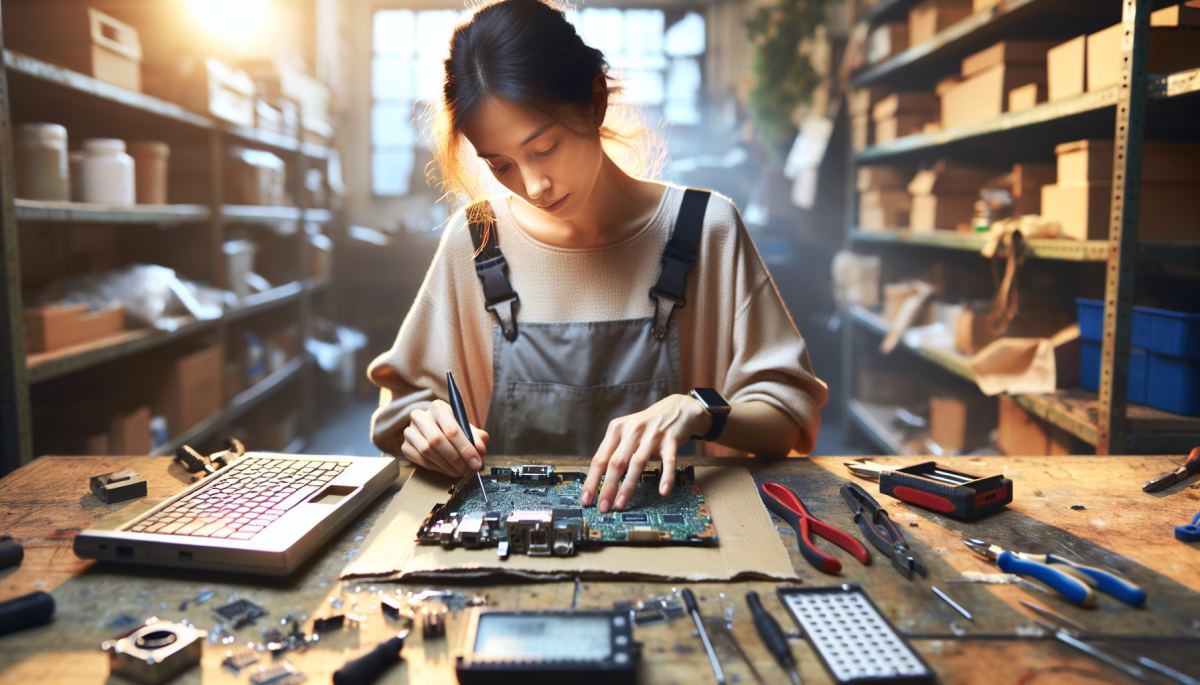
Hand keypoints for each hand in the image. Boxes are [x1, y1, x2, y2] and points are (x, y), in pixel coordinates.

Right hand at [401, 399, 488, 477]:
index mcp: (438, 407)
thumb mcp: (468, 429)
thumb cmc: (453, 428)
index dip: (465, 448)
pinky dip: (436, 467)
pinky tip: (447, 469)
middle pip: (437, 440)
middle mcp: (420, 416)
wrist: (435, 430)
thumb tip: (481, 450)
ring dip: (446, 465)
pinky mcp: (405, 446)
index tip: (476, 462)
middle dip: (456, 459)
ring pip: (427, 451)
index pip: (451, 429)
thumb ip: (477, 438)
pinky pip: (421, 460)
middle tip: (468, 469)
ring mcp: (409, 431)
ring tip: (460, 471)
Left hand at [579, 394, 709, 511]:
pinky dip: (666, 477)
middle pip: (616, 463)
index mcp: (617, 429)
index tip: (586, 499)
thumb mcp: (626, 431)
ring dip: (627, 486)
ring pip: (637, 463)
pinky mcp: (671, 440)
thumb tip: (597, 480)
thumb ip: (614, 450)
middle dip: (607, 487)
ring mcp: (652, 435)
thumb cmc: (647, 426)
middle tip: (602, 508)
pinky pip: (668, 461)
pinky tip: (663, 491)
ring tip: (620, 504)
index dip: (592, 480)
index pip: (600, 458)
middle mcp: (633, 430)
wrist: (677, 409)